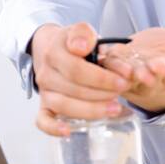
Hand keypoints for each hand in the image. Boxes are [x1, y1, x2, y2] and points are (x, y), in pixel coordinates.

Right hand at [30, 21, 129, 136]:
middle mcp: (46, 74)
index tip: (122, 81)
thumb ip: (83, 33)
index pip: (77, 69)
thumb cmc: (73, 44)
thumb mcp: (81, 31)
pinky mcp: (44, 106)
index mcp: (54, 53)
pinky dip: (53, 128)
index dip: (101, 78)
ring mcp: (44, 92)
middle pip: (74, 89)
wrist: (52, 50)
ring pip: (64, 106)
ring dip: (91, 110)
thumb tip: (82, 46)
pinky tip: (68, 132)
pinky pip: (43, 120)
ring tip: (114, 108)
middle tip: (122, 93)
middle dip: (102, 94)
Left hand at [97, 27, 164, 114]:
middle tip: (157, 66)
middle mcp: (150, 79)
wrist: (141, 50)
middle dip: (155, 72)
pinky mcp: (114, 69)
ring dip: (134, 74)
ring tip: (136, 70)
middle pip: (153, 78)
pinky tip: (115, 62)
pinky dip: (113, 68)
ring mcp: (131, 76)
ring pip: (132, 78)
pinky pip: (112, 71)